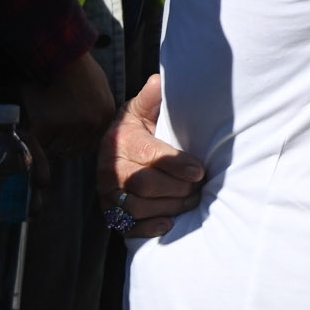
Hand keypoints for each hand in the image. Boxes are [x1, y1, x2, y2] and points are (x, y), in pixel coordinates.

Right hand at [23, 51, 115, 159]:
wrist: (61, 56)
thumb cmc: (78, 69)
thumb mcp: (100, 89)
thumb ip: (97, 110)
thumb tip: (89, 131)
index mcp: (105, 116)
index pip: (91, 144)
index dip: (76, 142)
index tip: (64, 137)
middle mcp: (92, 124)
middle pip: (74, 148)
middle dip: (61, 142)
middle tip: (51, 130)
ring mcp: (72, 126)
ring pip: (56, 145)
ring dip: (48, 137)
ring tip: (44, 118)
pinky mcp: (49, 125)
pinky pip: (40, 139)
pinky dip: (35, 130)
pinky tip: (36, 115)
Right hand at [97, 74, 204, 237]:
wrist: (110, 146)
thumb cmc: (136, 127)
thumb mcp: (141, 108)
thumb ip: (152, 97)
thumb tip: (160, 81)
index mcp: (122, 140)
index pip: (150, 155)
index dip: (176, 164)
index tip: (200, 171)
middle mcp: (110, 168)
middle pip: (144, 184)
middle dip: (178, 188)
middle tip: (201, 187)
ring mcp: (108, 192)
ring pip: (138, 206)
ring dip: (170, 206)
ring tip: (192, 201)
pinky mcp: (109, 212)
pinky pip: (126, 226)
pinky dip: (147, 228)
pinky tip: (169, 223)